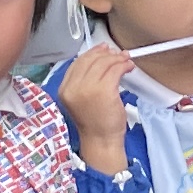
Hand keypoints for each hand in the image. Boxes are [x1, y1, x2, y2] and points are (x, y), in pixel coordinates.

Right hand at [53, 42, 133, 173]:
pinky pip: (115, 69)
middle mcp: (73, 88)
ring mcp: (87, 89)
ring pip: (103, 63)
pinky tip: (128, 67)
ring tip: (125, 60)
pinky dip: (123, 65)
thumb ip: (84, 82)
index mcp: (65, 90)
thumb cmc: (95, 124)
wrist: (101, 142)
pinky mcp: (104, 91)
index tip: (103, 50)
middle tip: (117, 54)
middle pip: (90, 60)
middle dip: (106, 54)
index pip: (77, 63)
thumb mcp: (81, 101)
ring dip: (117, 59)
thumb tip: (100, 59)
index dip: (92, 53)